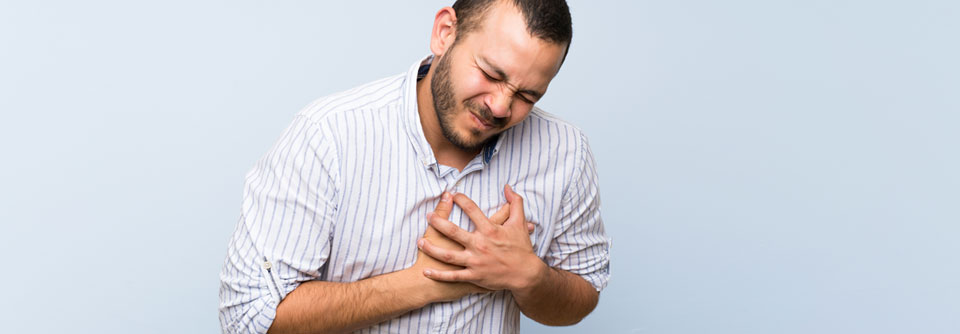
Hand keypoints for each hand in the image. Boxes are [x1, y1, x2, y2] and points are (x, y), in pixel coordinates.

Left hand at [418, 185, 546, 291]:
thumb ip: (515, 202)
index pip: (472, 210)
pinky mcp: (474, 276)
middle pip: (453, 231)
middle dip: (438, 222)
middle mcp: (480, 245)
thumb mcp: (520, 222)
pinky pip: (453, 276)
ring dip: (432, 248)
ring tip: (419, 241)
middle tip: (428, 216)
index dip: (460, 199)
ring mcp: (475, 262)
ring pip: (448, 255)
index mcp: (490, 230)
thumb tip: (508, 186)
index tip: (451, 194)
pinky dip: (439, 275)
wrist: (525, 274)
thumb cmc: (521, 248)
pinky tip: (426, 271)